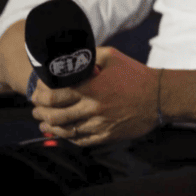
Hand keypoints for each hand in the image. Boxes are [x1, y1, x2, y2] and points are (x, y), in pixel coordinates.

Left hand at [31, 46, 159, 145]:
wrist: (160, 96)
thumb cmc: (136, 75)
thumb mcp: (113, 57)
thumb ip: (89, 55)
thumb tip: (69, 56)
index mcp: (92, 88)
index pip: (54, 96)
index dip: (40, 97)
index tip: (36, 95)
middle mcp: (93, 108)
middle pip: (55, 116)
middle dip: (40, 113)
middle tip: (36, 110)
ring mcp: (100, 124)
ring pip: (65, 131)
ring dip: (50, 128)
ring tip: (44, 124)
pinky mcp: (107, 136)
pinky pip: (81, 141)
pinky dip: (68, 138)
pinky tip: (64, 133)